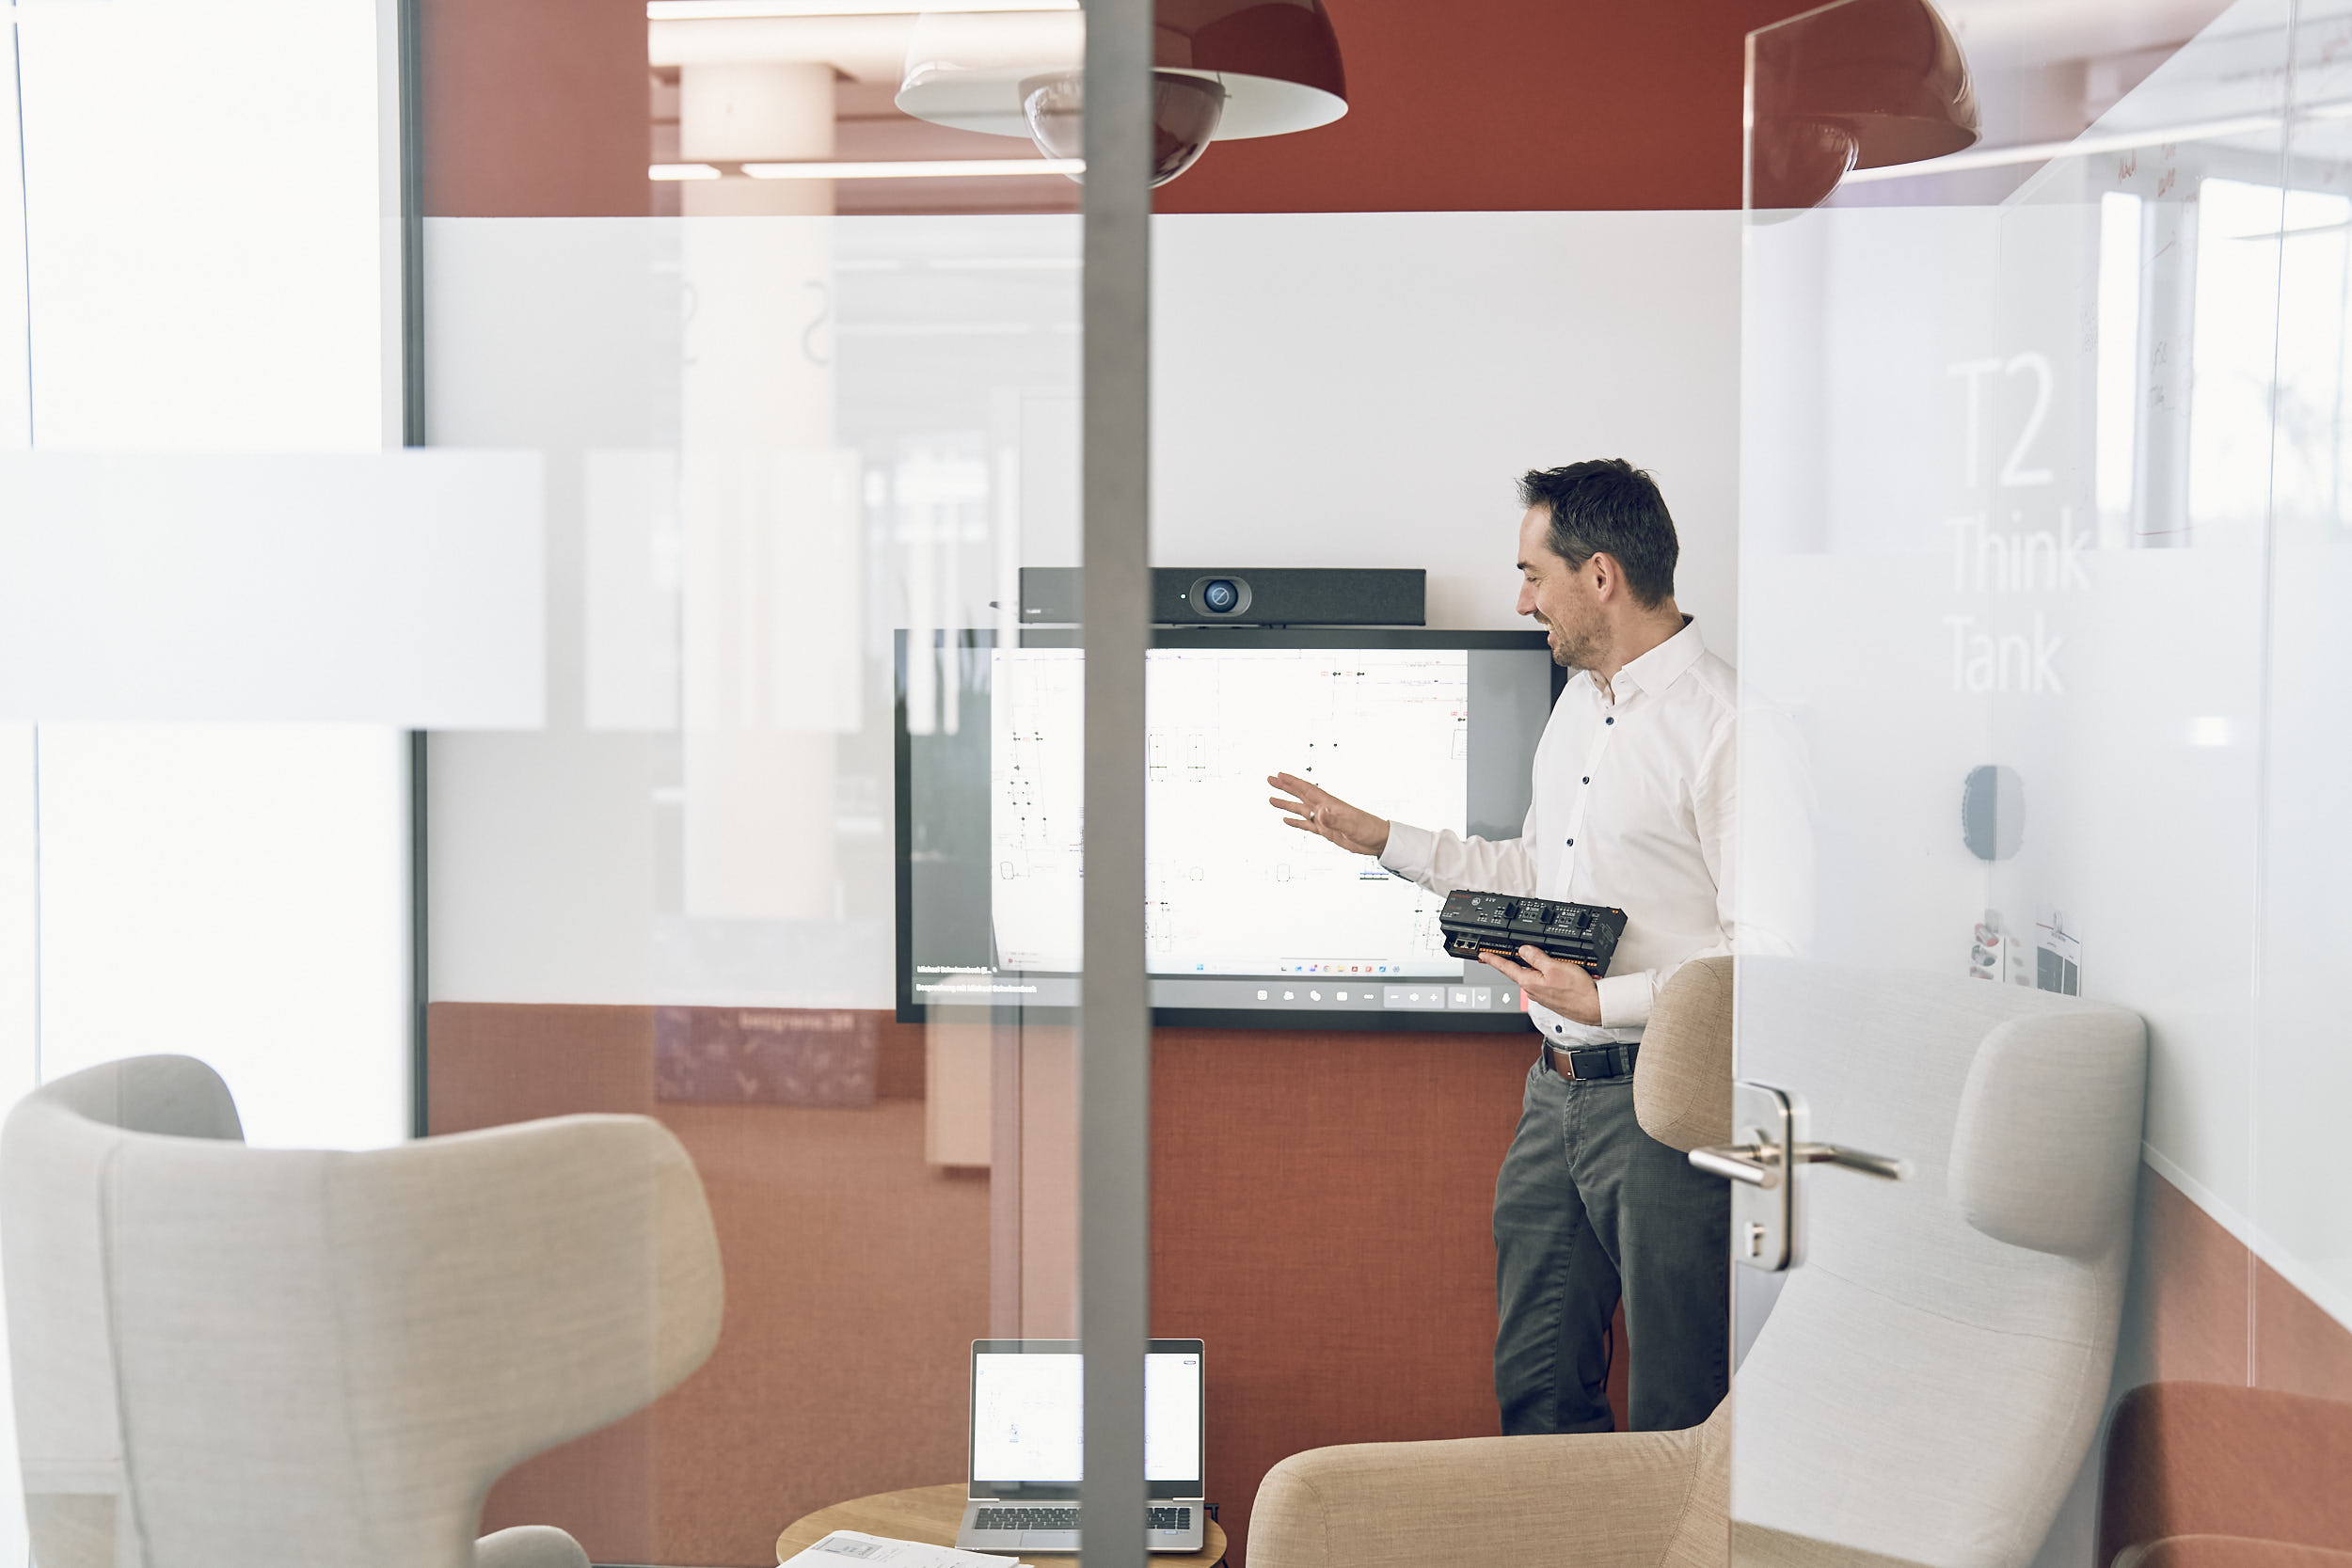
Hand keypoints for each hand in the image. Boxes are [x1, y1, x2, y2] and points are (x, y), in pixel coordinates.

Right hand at [1265, 772, 1390, 857]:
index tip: (1279, 775)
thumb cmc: (1368, 829)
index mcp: (1329, 804)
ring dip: (1286, 804)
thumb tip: (1319, 813)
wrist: (1377, 840)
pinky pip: (1307, 825)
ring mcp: (1324, 819)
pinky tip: (1287, 820)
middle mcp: (1324, 809)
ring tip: (1272, 800)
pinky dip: (1296, 822)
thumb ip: (1334, 819)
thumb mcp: (1351, 825)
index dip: (1292, 782)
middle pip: (1300, 795)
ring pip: (1301, 809)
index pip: (1307, 789)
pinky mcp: (1326, 831)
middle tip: (1271, 779)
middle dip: (1285, 787)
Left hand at [1479, 946, 1603, 1025]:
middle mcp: (1533, 991)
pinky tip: (1548, 970)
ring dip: (1530, 967)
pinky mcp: (1551, 997)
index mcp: (1530, 982)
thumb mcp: (1555, 966)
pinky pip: (1541, 982)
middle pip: (1518, 971)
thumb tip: (1523, 950)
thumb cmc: (1577, 991)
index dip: (1493, 959)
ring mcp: (1542, 995)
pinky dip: (1541, 974)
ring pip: (1531, 976)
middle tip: (1502, 953)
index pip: (1506, 967)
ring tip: (1533, 957)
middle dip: (1512, 961)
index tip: (1483, 955)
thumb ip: (1537, 957)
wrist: (1593, 1008)